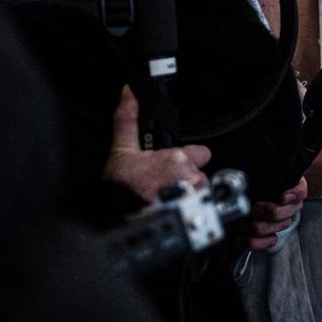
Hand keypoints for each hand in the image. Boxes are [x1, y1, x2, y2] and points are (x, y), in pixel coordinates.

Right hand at [103, 87, 210, 204]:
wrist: (122, 228)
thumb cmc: (121, 194)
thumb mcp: (120, 152)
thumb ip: (127, 120)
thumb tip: (129, 93)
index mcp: (177, 159)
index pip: (202, 152)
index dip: (190, 158)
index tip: (175, 164)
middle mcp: (191, 177)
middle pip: (200, 173)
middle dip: (186, 178)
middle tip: (165, 185)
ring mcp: (196, 198)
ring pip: (201, 191)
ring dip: (188, 195)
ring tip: (166, 200)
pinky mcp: (196, 215)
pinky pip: (201, 209)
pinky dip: (190, 210)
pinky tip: (170, 211)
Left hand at [232, 178, 307, 251]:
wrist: (236, 204)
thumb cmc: (249, 187)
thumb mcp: (255, 178)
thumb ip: (259, 175)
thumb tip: (254, 170)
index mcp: (288, 187)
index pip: (300, 190)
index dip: (294, 194)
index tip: (282, 196)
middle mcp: (288, 205)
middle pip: (289, 211)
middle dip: (269, 211)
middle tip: (253, 208)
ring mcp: (280, 221)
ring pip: (279, 227)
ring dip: (258, 227)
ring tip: (243, 223)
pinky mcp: (269, 236)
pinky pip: (270, 241)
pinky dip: (255, 242)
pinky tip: (241, 238)